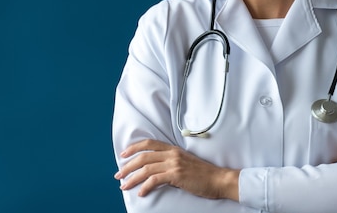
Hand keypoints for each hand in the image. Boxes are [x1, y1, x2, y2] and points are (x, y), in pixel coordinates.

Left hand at [114, 139, 239, 199]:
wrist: (218, 179)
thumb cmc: (203, 174)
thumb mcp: (185, 162)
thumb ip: (170, 162)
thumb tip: (154, 171)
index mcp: (173, 149)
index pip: (149, 144)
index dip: (134, 148)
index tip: (123, 155)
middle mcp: (172, 154)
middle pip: (144, 156)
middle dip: (128, 166)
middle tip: (119, 174)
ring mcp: (174, 164)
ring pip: (146, 169)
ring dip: (132, 178)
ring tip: (124, 186)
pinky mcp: (176, 175)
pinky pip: (155, 180)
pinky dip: (145, 187)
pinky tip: (141, 193)